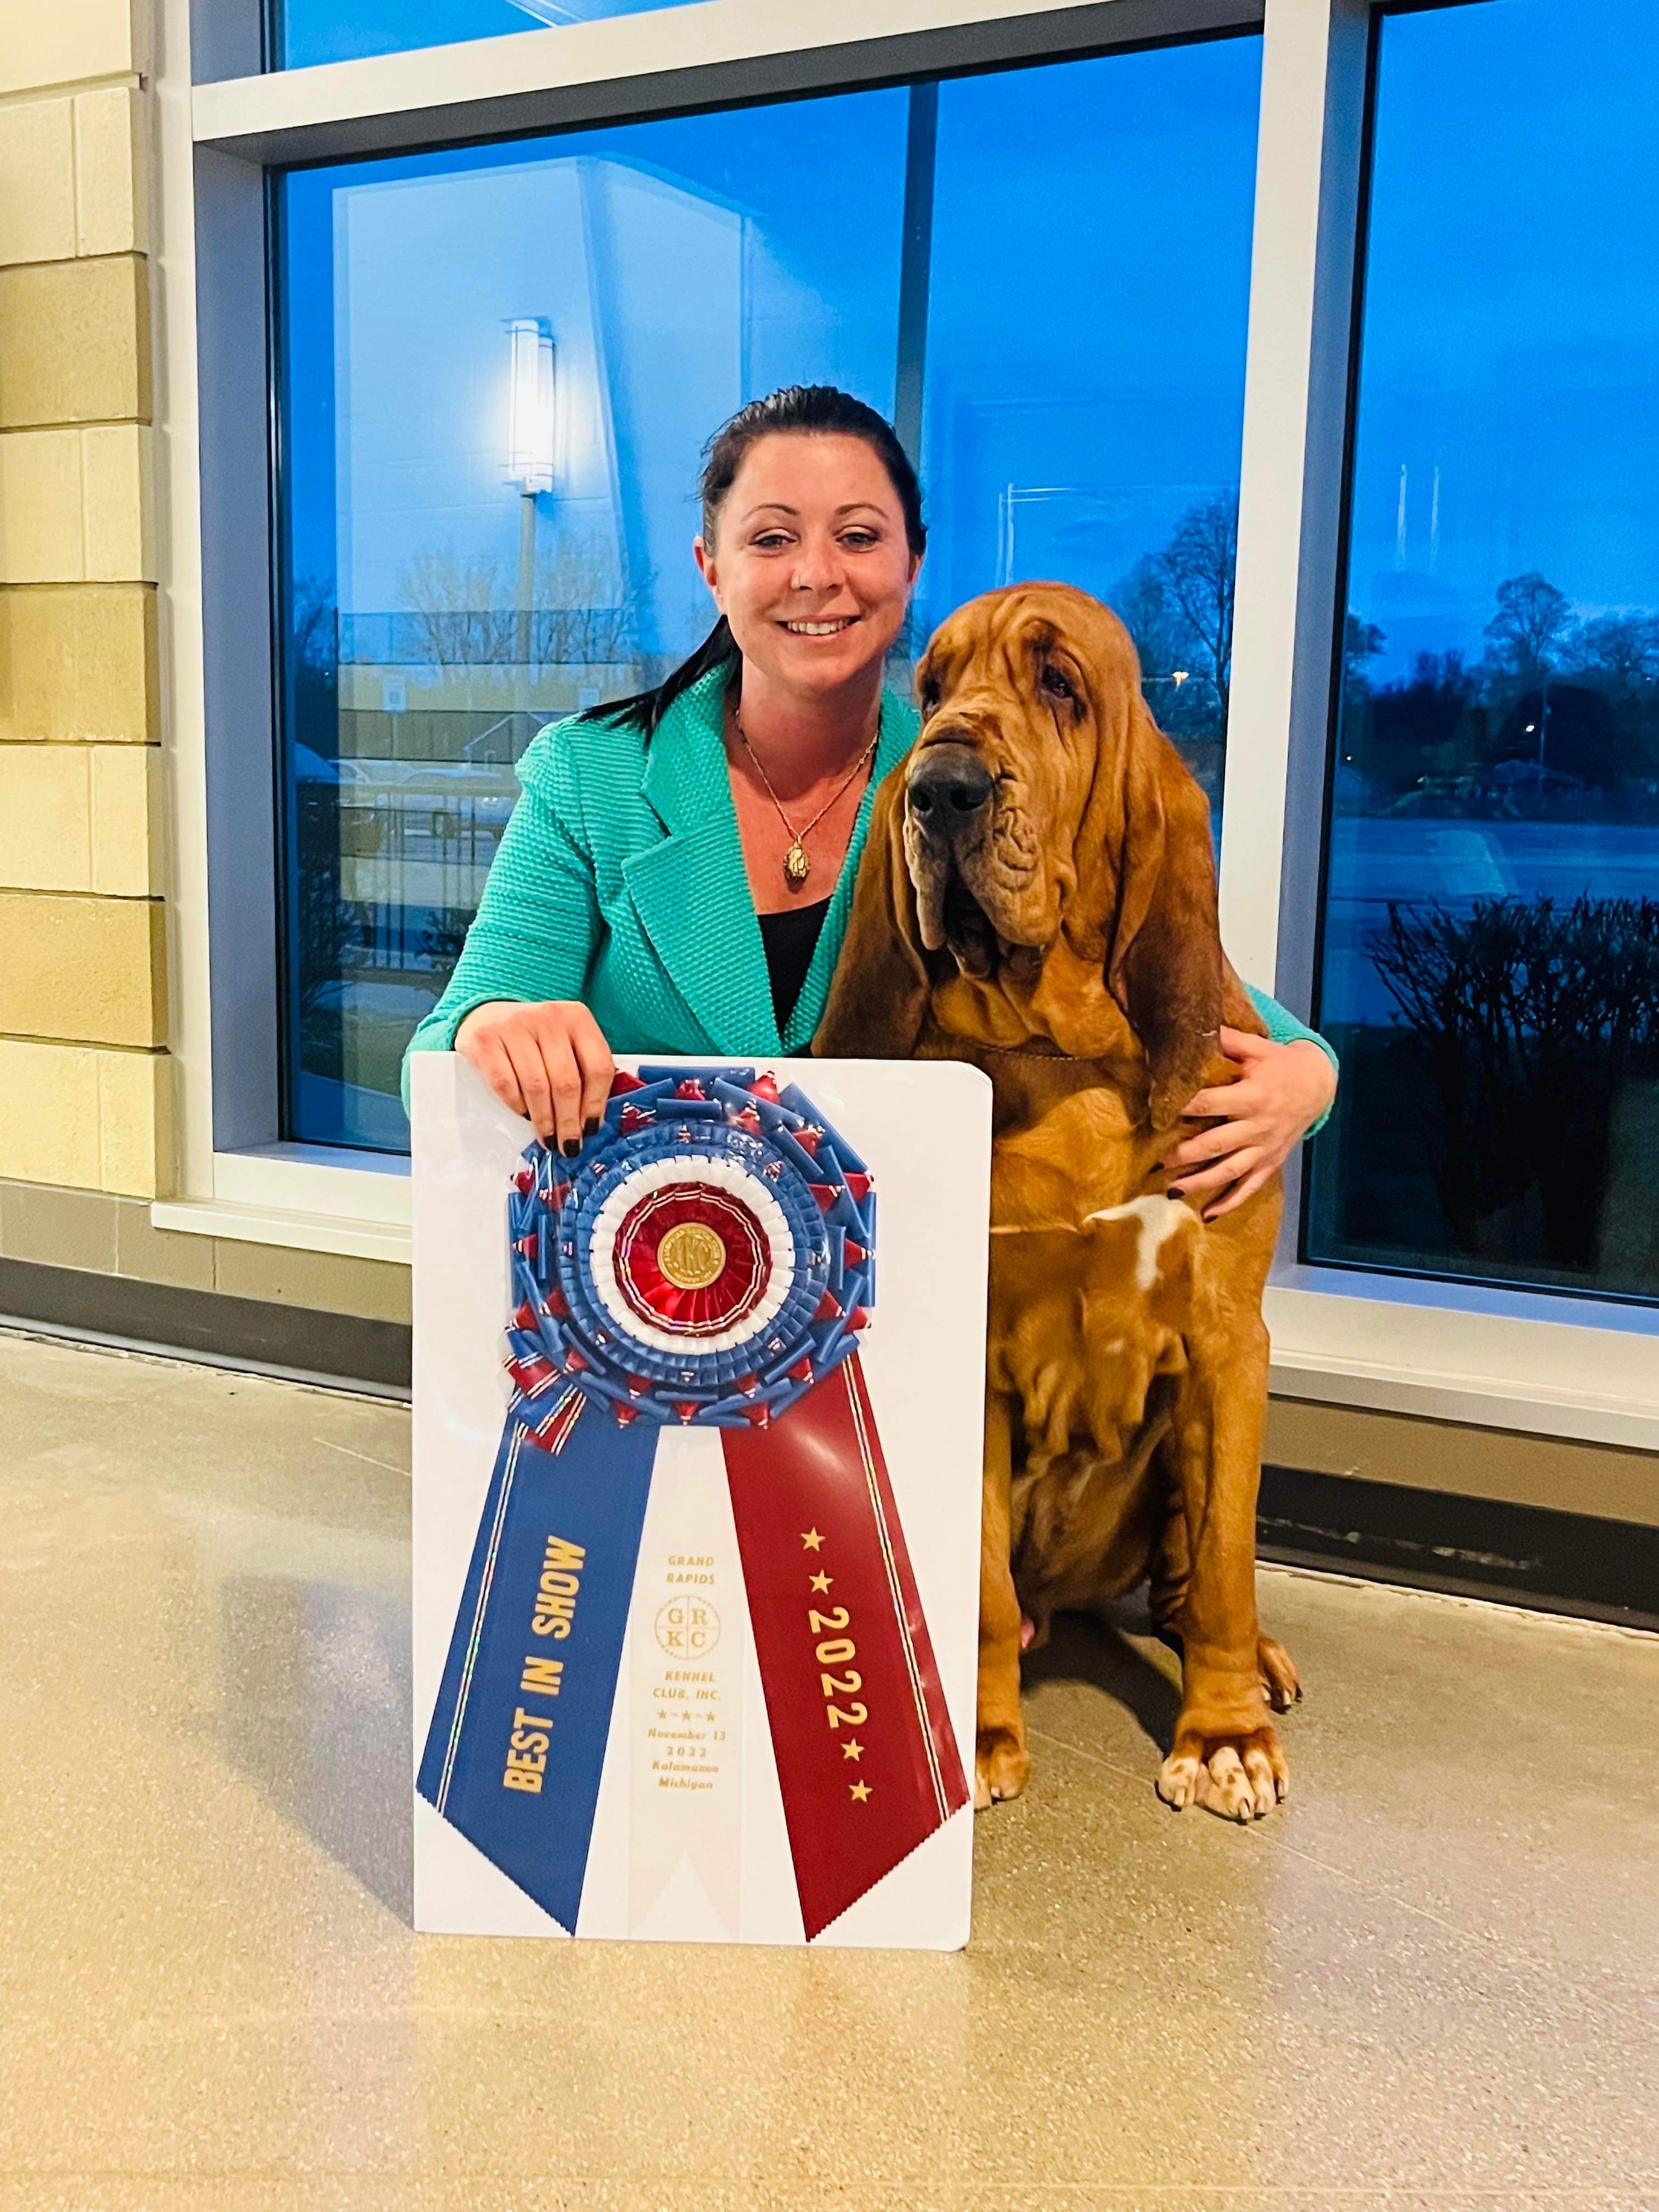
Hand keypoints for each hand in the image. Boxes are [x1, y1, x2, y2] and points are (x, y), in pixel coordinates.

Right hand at [454, 1000, 614, 1155]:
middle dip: (568, 1121)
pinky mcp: (485, 1039)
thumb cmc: (534, 1038)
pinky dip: (516, 1105)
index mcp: (577, 1018)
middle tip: (568, 1144)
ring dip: (544, 1119)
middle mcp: (548, 1017)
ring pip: (537, 1085)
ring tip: (547, 1137)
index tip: (591, 1129)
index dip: (596, 1104)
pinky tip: (523, 1114)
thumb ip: (582, 1071)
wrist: (487, 1016)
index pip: (598, 1067)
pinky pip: (505, 1082)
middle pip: (567, 1081)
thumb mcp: (565, 1043)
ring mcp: (515, 1025)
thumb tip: (591, 1122)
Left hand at [1166, 1027, 1336, 1221]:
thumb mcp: (1257, 1047)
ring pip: (1230, 1171)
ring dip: (1201, 1182)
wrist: (1319, 1085)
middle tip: (1157, 1161)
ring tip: (1172, 1190)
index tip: (1156, 1111)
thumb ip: (1227, 1040)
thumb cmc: (1281, 1065)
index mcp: (1253, 1096)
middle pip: (1217, 1144)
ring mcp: (1265, 1148)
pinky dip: (1230, 1202)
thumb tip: (1194, 1026)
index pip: (1210, 1104)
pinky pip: (1250, 1187)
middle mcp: (1258, 1126)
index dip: (1183, 1108)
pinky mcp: (1270, 1162)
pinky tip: (1208, 1213)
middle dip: (1186, 1154)